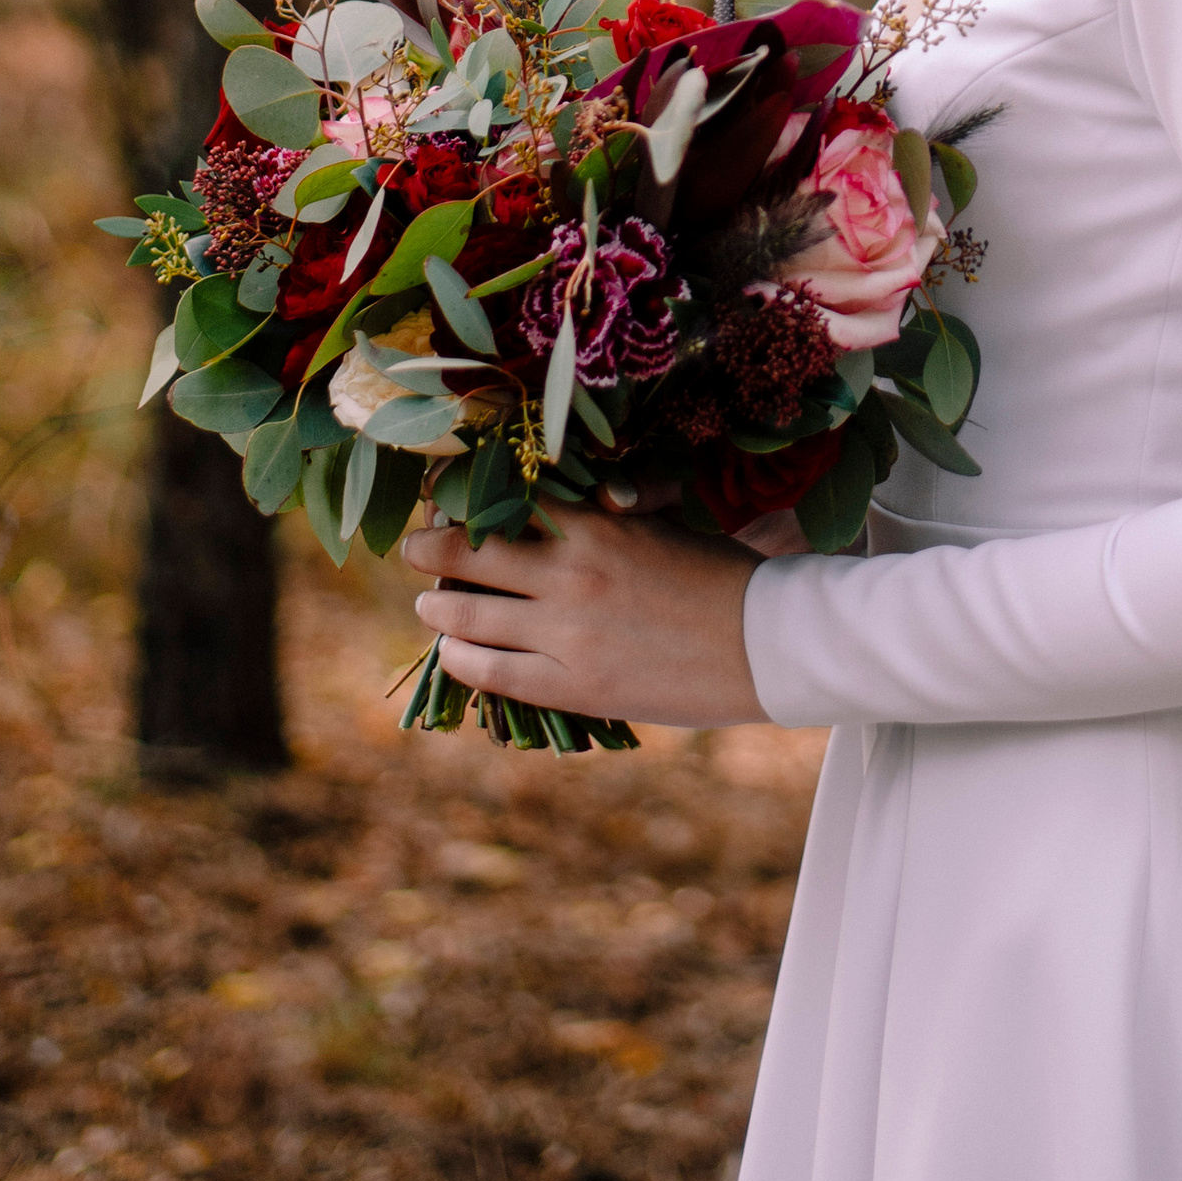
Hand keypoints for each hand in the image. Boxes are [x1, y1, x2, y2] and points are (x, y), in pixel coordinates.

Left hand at [401, 506, 765, 728]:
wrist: (767, 643)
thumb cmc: (723, 576)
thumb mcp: (663, 523)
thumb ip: (609, 512)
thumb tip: (572, 500)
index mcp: (596, 523)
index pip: (505, 498)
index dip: (463, 494)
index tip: (441, 494)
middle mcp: (570, 572)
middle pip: (468, 551)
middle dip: (430, 548)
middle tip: (414, 548)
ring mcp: (568, 633)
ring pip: (469, 615)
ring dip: (438, 605)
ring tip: (428, 604)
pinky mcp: (576, 686)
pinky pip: (495, 673)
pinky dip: (463, 659)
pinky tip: (452, 653)